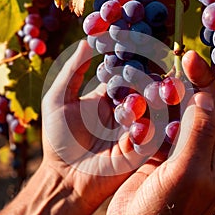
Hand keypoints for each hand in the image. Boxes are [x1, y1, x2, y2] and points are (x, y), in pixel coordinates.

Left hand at [41, 40, 146, 211]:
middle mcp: (126, 107)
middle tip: (155, 61)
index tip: (134, 38)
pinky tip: (141, 123)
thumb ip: (73, 72)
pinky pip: (151, 135)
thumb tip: (87, 40)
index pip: (124, 70)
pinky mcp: (141, 149)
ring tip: (152, 90)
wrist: (65, 175)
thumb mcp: (58, 100)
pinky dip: (149, 127)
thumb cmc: (58, 138)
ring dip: (154, 98)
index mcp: (108, 95)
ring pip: (151, 108)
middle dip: (148, 77)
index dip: (129, 56)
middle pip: (143, 87)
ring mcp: (135, 127)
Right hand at [91, 50, 214, 214]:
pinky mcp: (156, 160)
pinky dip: (151, 112)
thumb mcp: (186, 176)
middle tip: (174, 60)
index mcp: (213, 164)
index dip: (204, 85)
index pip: (214, 115)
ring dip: (167, 97)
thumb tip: (205, 98)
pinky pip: (157, 129)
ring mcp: (176, 159)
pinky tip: (144, 98)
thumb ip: (199, 136)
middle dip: (188, 86)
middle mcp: (199, 158)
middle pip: (197, 113)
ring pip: (175, 119)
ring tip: (158, 75)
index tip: (190, 59)